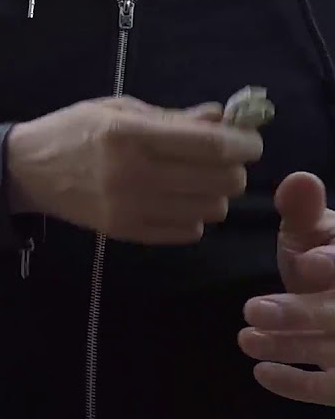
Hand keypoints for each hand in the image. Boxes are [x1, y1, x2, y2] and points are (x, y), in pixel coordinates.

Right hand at [5, 96, 261, 243]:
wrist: (25, 170)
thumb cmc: (73, 130)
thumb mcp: (118, 109)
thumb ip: (172, 116)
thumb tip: (223, 120)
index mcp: (130, 134)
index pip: (211, 146)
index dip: (243, 143)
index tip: (248, 141)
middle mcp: (133, 173)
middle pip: (220, 181)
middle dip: (232, 168)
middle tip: (219, 160)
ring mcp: (129, 208)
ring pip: (210, 210)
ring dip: (213, 194)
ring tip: (194, 181)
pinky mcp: (125, 232)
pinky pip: (187, 232)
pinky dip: (192, 216)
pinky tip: (175, 201)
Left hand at [239, 172, 334, 405]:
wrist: (326, 299)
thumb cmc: (321, 262)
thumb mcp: (311, 234)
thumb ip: (303, 210)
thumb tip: (298, 179)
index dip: (334, 262)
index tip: (306, 262)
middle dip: (301, 313)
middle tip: (253, 309)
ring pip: (334, 350)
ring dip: (290, 346)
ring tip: (245, 338)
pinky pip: (331, 390)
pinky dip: (298, 385)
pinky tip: (262, 372)